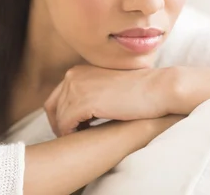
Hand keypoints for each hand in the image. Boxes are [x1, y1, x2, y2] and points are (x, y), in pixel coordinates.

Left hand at [44, 64, 177, 136]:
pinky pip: (65, 124)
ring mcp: (76, 87)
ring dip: (66, 131)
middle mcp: (73, 75)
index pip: (56, 96)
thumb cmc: (139, 90)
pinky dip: (71, 134)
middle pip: (52, 106)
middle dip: (59, 124)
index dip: (60, 115)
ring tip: (80, 139)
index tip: (72, 129)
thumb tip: (81, 111)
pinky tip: (84, 137)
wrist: (157, 88)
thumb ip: (91, 92)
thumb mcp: (107, 86)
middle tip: (71, 138)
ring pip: (58, 117)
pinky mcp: (83, 101)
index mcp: (78, 70)